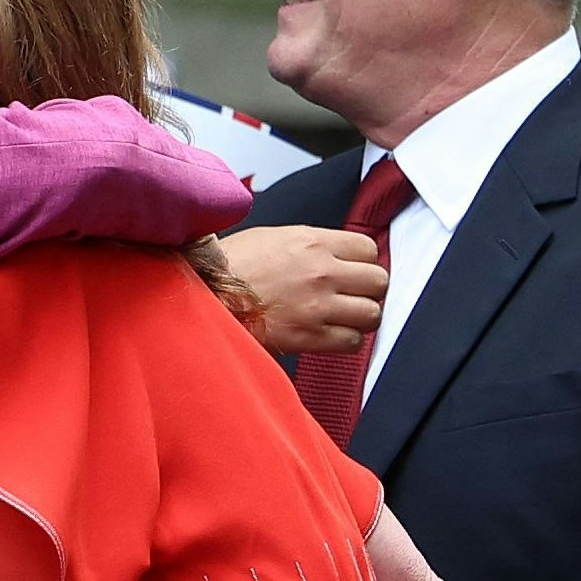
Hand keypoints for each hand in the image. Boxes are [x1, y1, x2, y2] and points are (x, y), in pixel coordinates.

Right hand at [216, 224, 384, 354]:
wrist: (201, 294)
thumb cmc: (227, 267)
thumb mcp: (270, 237)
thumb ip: (309, 244)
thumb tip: (332, 256)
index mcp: (312, 242)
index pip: (369, 249)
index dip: (362, 262)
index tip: (352, 271)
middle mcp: (321, 272)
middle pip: (378, 282)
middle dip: (367, 290)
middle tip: (350, 296)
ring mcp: (317, 306)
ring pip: (371, 314)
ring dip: (359, 318)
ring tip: (340, 318)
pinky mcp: (309, 336)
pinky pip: (352, 342)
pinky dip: (345, 341)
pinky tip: (327, 334)